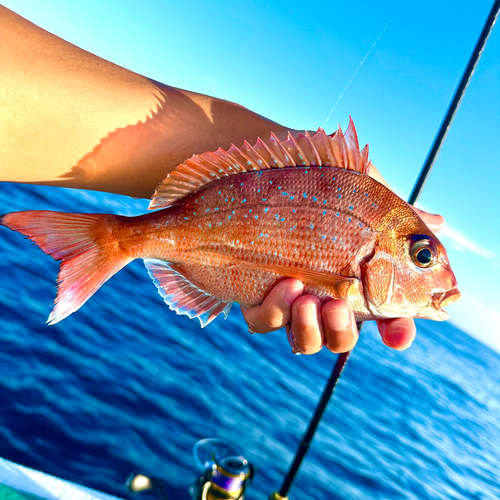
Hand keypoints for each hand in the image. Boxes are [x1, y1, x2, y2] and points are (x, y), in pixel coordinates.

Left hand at [241, 166, 444, 354]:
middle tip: (339, 304)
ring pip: (304, 340)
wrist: (271, 166)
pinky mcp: (257, 294)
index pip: (385, 318)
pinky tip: (286, 284)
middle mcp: (325, 294)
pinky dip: (276, 310)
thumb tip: (438, 223)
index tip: (397, 334)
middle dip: (342, 330)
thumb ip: (399, 218)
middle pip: (341, 337)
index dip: (395, 331)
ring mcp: (290, 299)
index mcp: (359, 281)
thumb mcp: (365, 195)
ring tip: (308, 298)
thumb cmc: (322, 181)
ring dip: (310, 328)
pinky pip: (264, 321)